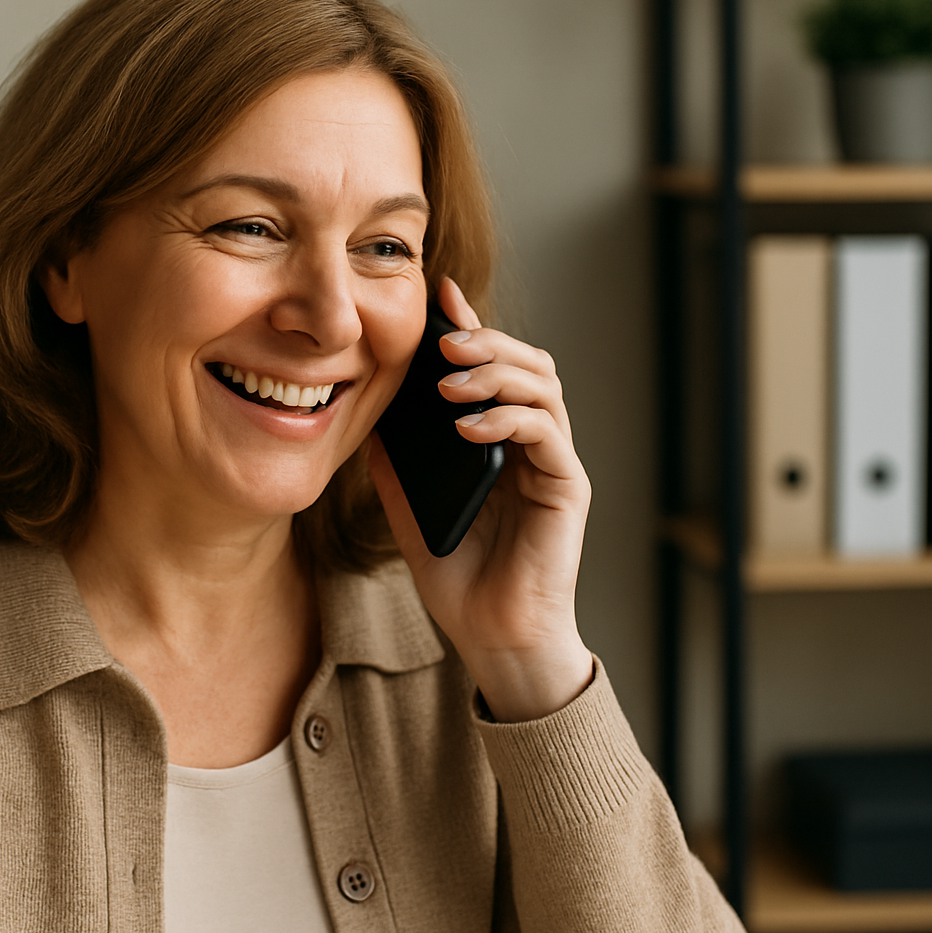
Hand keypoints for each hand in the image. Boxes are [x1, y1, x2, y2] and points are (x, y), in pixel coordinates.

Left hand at [367, 277, 593, 721]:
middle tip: (444, 340)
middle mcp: (530, 443)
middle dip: (485, 341)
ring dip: (496, 372)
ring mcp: (552, 462)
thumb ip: (394, 464)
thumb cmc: (458, 578)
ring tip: (451, 382)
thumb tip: (364, 414)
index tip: (440, 295)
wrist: (491, 637)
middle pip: (525, 362)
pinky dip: (509, 418)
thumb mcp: (409, 510)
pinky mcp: (566, 486)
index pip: (490, 368)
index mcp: (497, 440)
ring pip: (543, 385)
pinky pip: (546, 432)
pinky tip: (470, 427)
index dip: (469, 328)